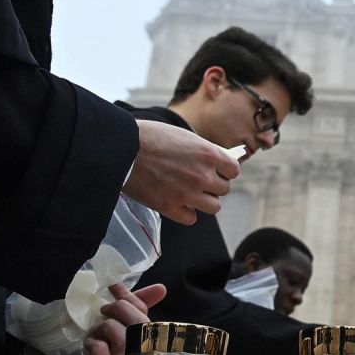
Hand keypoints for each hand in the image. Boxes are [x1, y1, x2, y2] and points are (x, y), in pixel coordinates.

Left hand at [36, 283, 166, 354]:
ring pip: (125, 340)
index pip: (144, 313)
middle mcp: (130, 347)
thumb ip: (131, 300)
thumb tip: (162, 288)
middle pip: (140, 325)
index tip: (113, 286)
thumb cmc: (85, 326)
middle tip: (103, 308)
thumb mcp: (108, 311)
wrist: (52, 343)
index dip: (130, 298)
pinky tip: (89, 342)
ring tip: (94, 328)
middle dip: (121, 309)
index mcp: (135, 332)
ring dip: (108, 326)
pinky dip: (97, 347)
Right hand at [123, 120, 240, 225]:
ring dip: (205, 201)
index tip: (217, 170)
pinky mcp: (170, 207)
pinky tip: (178, 203)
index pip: (233, 170)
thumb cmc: (149, 137)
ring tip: (192, 193)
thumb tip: (216, 164)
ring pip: (214, 207)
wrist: (120, 147)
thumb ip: (202, 152)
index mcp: (208, 154)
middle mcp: (202, 176)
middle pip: (224, 189)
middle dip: (214, 185)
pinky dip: (186, 213)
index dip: (225, 170)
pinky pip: (191, 218)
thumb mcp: (183, 136)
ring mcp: (187, 193)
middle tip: (200, 181)